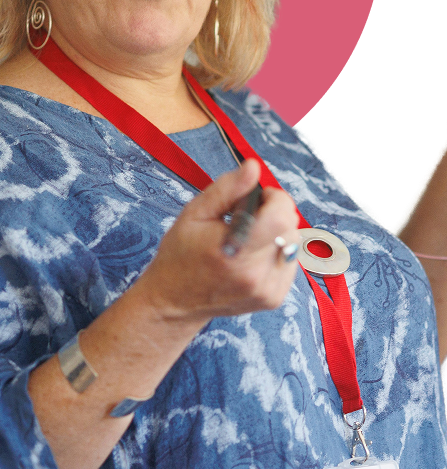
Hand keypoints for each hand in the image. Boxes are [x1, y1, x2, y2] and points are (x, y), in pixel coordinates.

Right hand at [139, 159, 299, 323]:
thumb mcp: (195, 213)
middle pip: (290, 228)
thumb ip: (227, 188)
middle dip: (274, 213)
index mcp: (235, 251)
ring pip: (292, 243)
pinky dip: (276, 251)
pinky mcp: (273, 298)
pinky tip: (252, 255)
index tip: (257, 197)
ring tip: (246, 239)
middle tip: (245, 218)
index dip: (275, 198)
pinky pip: (289, 261)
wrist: (175, 301)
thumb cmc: (181, 253)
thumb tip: (253, 166)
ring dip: (276, 233)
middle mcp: (256, 275)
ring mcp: (268, 290)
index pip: (282, 217)